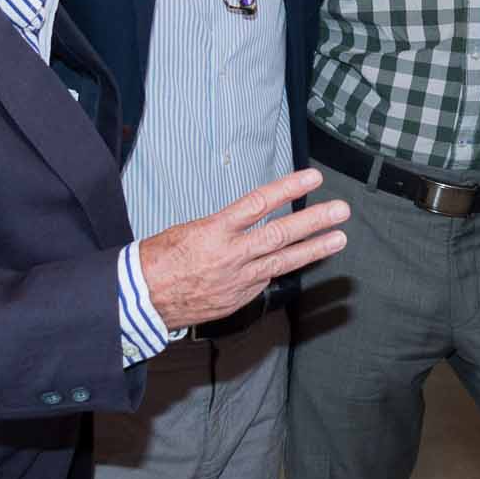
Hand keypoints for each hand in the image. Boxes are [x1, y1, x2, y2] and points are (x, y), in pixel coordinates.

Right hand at [138, 168, 347, 327]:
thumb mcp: (189, 229)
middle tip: (340, 210)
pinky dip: (279, 269)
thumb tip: (251, 221)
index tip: (312, 178)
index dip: (288, 189)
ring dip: (314, 249)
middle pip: (280, 235)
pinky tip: (297, 261)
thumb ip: (226, 227)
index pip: (259, 203)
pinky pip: (265, 281)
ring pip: (283, 262)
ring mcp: (237, 280)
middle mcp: (230, 255)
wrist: (139, 299)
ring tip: (339, 238)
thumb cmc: (158, 259)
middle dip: (314, 221)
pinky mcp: (238, 299)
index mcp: (214, 231)